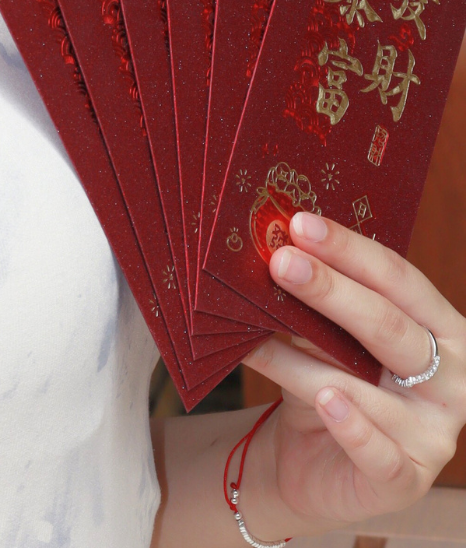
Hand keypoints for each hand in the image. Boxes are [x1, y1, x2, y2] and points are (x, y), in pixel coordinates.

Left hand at [240, 210, 464, 537]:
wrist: (312, 462)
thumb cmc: (328, 380)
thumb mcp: (324, 338)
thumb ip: (316, 306)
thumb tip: (278, 255)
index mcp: (440, 328)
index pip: (399, 280)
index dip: (351, 250)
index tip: (300, 225)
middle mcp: (451, 378)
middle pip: (389, 325)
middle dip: (331, 290)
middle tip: (280, 263)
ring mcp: (434, 433)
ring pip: (366, 385)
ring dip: (304, 356)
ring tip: (257, 333)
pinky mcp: (406, 479)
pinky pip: (378, 450)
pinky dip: (351, 424)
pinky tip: (325, 398)